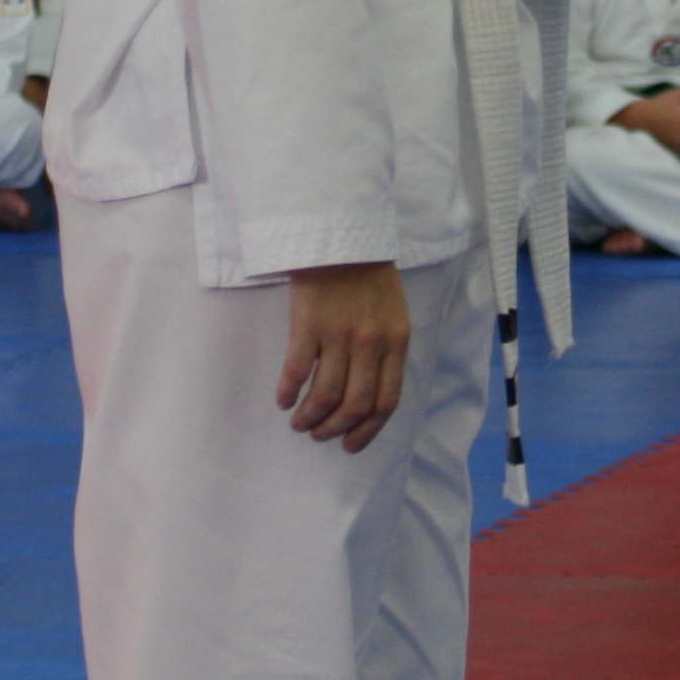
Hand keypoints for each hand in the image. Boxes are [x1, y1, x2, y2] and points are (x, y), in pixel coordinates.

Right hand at [278, 261, 410, 450]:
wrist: (340, 234)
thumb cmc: (367, 274)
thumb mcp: (393, 312)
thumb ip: (387, 349)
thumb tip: (370, 393)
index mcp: (396, 341)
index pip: (386, 401)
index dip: (367, 430)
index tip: (351, 444)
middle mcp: (371, 343)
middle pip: (355, 404)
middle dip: (335, 428)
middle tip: (320, 434)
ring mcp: (339, 334)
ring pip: (325, 394)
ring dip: (310, 416)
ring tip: (300, 422)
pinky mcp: (308, 324)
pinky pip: (297, 371)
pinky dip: (289, 392)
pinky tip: (283, 400)